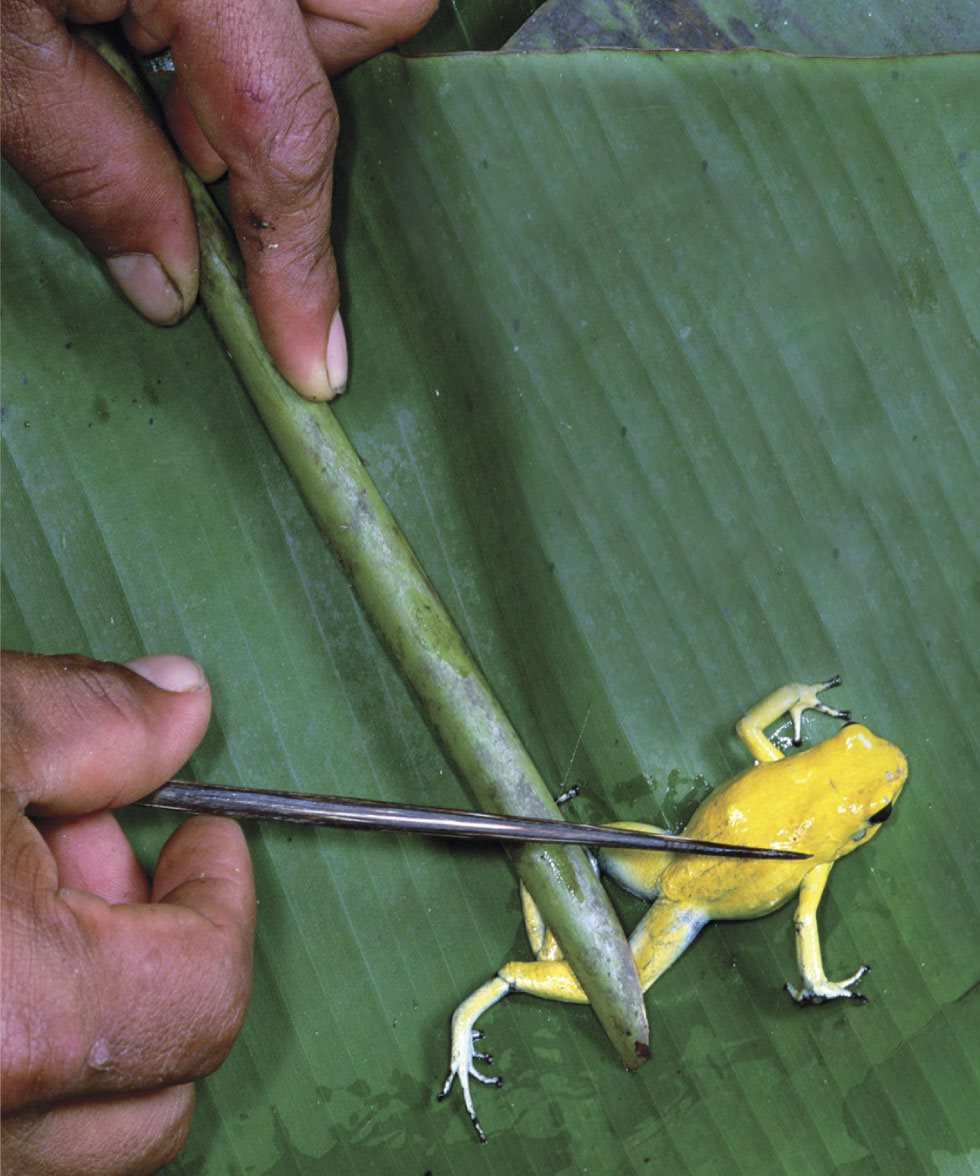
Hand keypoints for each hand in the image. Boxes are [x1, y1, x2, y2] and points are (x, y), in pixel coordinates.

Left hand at [0, 0, 434, 399]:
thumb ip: (91, 164)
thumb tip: (171, 280)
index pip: (283, 131)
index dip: (298, 260)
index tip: (313, 358)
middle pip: (376, 10)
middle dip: (306, 97)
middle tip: (196, 137)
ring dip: (282, 47)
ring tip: (157, 65)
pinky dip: (250, 13)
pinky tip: (155, 22)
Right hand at [1, 651, 255, 1174]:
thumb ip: (89, 719)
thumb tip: (179, 708)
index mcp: (17, 1021)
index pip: (206, 988)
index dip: (220, 892)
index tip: (200, 835)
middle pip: (162, 1087)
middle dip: (157, 960)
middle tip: (93, 860)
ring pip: (82, 1136)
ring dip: (89, 1023)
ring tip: (21, 903)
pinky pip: (13, 1141)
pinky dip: (25, 1059)